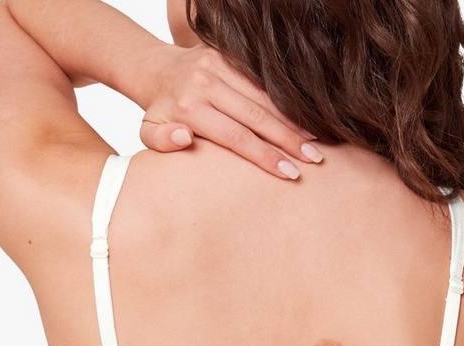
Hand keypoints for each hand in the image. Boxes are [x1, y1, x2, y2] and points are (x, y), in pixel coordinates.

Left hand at [140, 43, 323, 178]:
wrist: (155, 69)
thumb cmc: (159, 112)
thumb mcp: (148, 133)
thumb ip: (162, 142)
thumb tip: (185, 138)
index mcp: (189, 107)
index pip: (235, 137)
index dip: (264, 156)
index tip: (288, 173)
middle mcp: (206, 82)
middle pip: (255, 116)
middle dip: (287, 140)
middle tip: (313, 159)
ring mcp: (219, 64)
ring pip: (263, 96)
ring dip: (292, 120)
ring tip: (315, 142)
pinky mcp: (229, 54)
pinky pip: (261, 81)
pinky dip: (284, 101)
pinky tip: (304, 118)